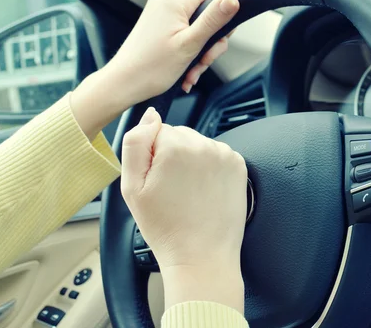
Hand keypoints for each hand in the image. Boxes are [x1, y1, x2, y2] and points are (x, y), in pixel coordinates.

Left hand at [71, 0, 238, 138]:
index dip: (225, 15)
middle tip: (204, 62)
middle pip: (208, 14)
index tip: (222, 38)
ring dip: (201, 53)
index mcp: (174, 1)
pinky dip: (189, 53)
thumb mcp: (190, 44)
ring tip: (192, 73)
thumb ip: (213, 20)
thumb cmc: (151, 68)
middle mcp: (166, 1)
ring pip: (198, 28)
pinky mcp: (159, 25)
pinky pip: (185, 33)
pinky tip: (186, 71)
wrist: (123, 84)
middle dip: (211, 42)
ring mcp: (161, 13)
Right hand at [120, 107, 246, 312]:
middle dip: (173, 155)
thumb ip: (135, 143)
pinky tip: (204, 191)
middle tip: (172, 189)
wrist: (201, 256)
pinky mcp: (238, 165)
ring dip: (192, 160)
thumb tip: (150, 116)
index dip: (152, 156)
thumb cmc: (166, 227)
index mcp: (175, 146)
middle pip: (179, 135)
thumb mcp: (132, 187)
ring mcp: (224, 154)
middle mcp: (203, 144)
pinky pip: (217, 155)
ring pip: (198, 144)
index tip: (157, 180)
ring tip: (189, 192)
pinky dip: (210, 168)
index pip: (156, 131)